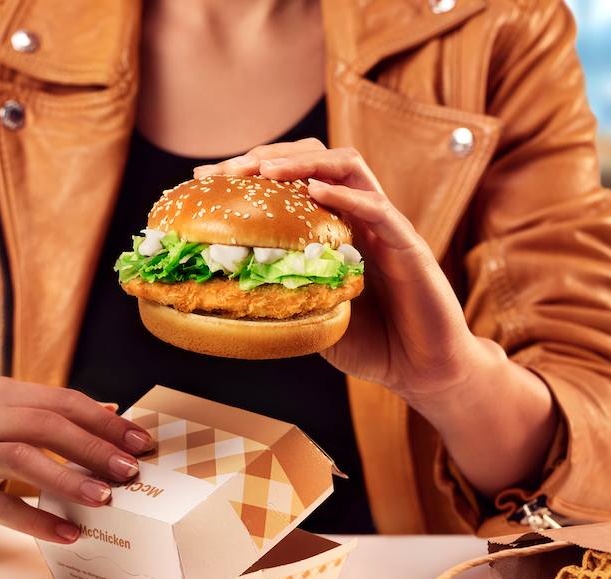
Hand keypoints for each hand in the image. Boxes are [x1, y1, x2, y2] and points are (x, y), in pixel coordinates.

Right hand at [0, 378, 152, 542]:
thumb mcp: (8, 422)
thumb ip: (55, 415)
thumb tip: (114, 412)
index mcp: (0, 394)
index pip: (62, 401)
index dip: (105, 422)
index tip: (140, 442)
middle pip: (45, 425)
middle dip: (94, 448)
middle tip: (129, 471)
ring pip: (23, 458)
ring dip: (69, 479)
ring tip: (105, 499)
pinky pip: (1, 507)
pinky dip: (38, 520)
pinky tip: (69, 533)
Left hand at [195, 139, 478, 404]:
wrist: (422, 370)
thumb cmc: (371, 344)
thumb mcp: (315, 315)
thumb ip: (286, 295)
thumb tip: (229, 291)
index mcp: (337, 230)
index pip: (293, 182)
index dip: (251, 173)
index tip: (207, 177)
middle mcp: (360, 218)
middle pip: (317, 161)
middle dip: (269, 156)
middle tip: (228, 168)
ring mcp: (386, 226)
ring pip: (348, 168)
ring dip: (303, 161)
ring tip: (263, 169)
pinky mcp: (409, 246)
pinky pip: (378, 209)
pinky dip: (344, 196)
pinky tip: (313, 189)